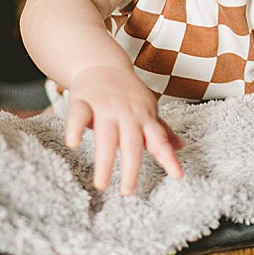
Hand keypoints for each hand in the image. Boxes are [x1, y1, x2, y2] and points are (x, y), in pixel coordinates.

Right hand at [65, 64, 184, 194]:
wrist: (102, 62)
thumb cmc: (127, 91)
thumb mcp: (147, 107)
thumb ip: (160, 129)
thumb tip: (181, 146)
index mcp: (144, 116)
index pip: (159, 140)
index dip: (169, 157)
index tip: (177, 176)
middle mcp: (127, 113)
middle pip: (131, 144)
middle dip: (131, 169)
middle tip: (128, 192)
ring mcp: (105, 106)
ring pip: (106, 136)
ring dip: (104, 162)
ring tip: (102, 184)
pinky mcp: (83, 100)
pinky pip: (78, 115)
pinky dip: (75, 129)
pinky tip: (73, 144)